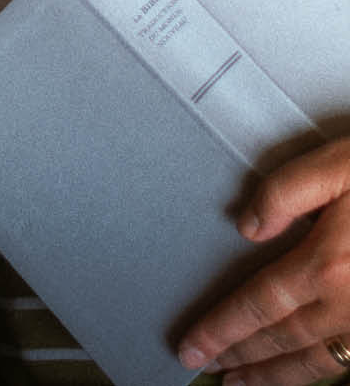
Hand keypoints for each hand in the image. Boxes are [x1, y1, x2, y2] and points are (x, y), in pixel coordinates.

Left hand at [177, 137, 349, 384]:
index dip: (222, 328)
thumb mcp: (338, 163)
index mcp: (328, 262)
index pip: (258, 305)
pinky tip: (306, 374)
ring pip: (319, 362)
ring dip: (277, 376)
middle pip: (283, 341)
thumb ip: (286, 190)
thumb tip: (246, 225)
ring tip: (244, 381)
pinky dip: (322, 373)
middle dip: (241, 357)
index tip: (192, 345)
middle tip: (207, 367)